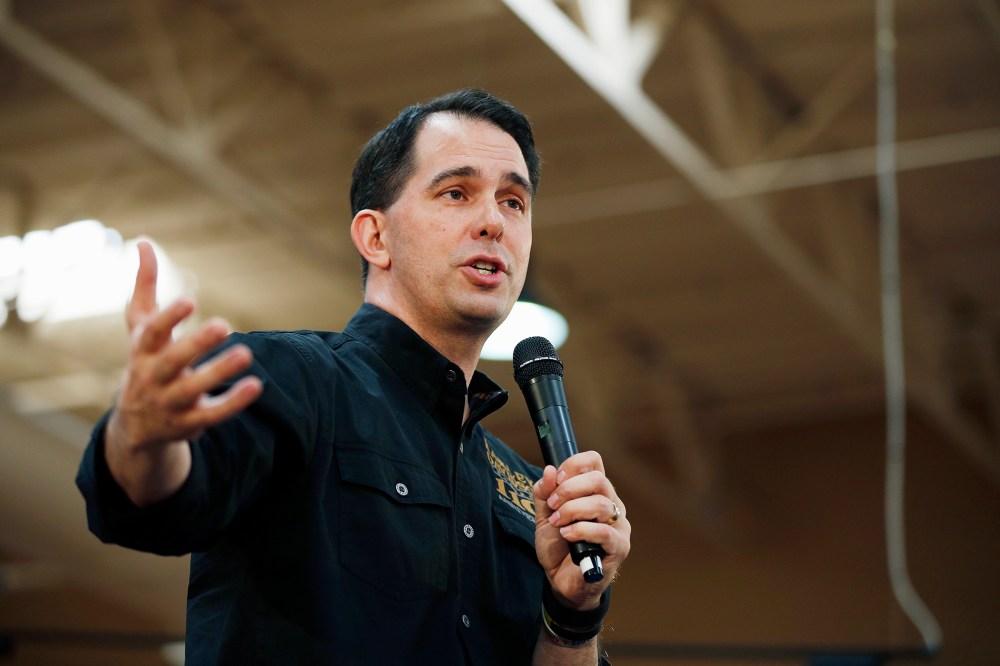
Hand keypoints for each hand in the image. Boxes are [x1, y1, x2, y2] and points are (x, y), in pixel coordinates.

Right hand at [105, 240, 261, 504]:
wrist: (137, 425)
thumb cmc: (146, 361)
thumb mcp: (141, 327)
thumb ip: (145, 286)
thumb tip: (143, 242)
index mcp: (143, 350)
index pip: (152, 332)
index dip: (169, 318)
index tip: (190, 301)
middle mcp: (153, 376)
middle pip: (173, 361)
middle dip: (197, 344)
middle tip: (224, 325)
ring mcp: (170, 402)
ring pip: (194, 388)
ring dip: (219, 371)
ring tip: (247, 353)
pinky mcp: (190, 423)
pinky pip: (213, 414)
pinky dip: (233, 402)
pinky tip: (256, 386)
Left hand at [533, 451, 630, 609]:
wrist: (561, 582)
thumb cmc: (558, 547)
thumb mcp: (544, 517)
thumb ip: (544, 494)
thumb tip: (550, 470)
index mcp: (595, 492)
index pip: (594, 462)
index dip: (573, 465)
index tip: (557, 480)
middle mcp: (612, 504)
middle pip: (599, 479)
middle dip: (569, 490)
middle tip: (553, 505)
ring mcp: (619, 526)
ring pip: (601, 504)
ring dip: (572, 511)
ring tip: (558, 523)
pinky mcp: (619, 547)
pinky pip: (605, 532)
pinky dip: (581, 530)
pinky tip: (567, 535)